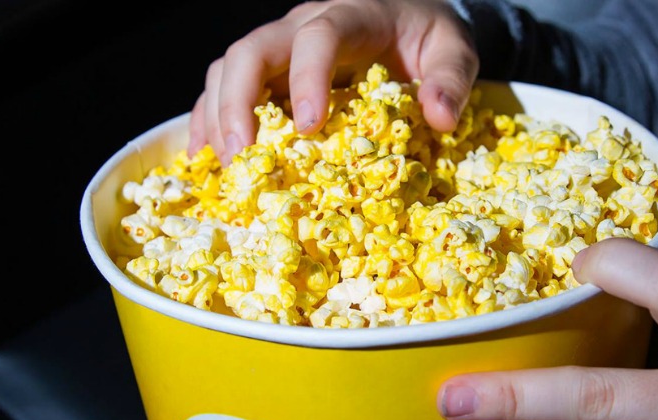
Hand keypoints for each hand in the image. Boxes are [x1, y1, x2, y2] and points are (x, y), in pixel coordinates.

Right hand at [189, 0, 478, 160]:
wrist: (411, 16)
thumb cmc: (429, 38)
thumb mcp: (454, 50)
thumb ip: (450, 79)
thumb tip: (440, 118)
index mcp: (351, 15)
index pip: (318, 37)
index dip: (306, 78)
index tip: (308, 127)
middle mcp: (303, 24)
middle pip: (252, 50)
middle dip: (239, 103)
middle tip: (242, 156)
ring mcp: (279, 46)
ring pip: (228, 67)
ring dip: (218, 115)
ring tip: (224, 166)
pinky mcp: (268, 70)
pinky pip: (223, 87)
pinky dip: (208, 120)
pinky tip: (204, 159)